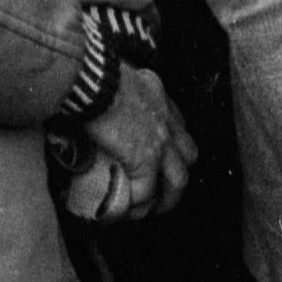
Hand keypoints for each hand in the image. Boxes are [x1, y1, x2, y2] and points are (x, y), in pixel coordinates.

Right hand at [59, 68, 195, 225]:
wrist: (93, 79)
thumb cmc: (93, 71)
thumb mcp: (116, 73)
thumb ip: (117, 87)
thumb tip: (98, 92)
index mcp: (158, 97)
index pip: (177, 125)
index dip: (173, 143)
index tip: (163, 154)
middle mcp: (166, 120)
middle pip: (188, 155)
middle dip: (179, 173)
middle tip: (165, 188)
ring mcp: (160, 143)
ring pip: (178, 180)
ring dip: (167, 198)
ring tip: (152, 210)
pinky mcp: (144, 160)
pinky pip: (147, 190)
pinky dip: (139, 201)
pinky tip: (128, 208)